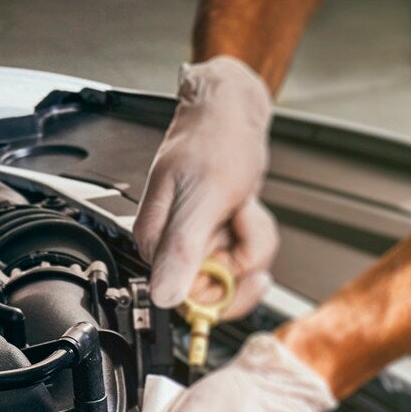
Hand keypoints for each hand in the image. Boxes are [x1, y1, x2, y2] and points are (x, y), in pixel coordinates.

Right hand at [133, 56, 279, 319]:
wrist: (229, 111)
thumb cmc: (213, 140)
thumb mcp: (204, 197)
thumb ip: (182, 249)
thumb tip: (164, 297)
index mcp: (155, 242)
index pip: (185, 301)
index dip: (222, 288)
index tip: (240, 263)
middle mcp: (171, 246)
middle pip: (216, 289)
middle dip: (243, 256)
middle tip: (240, 218)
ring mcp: (195, 241)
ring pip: (236, 271)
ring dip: (253, 239)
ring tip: (243, 205)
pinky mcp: (214, 234)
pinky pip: (243, 253)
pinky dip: (255, 232)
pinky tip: (245, 207)